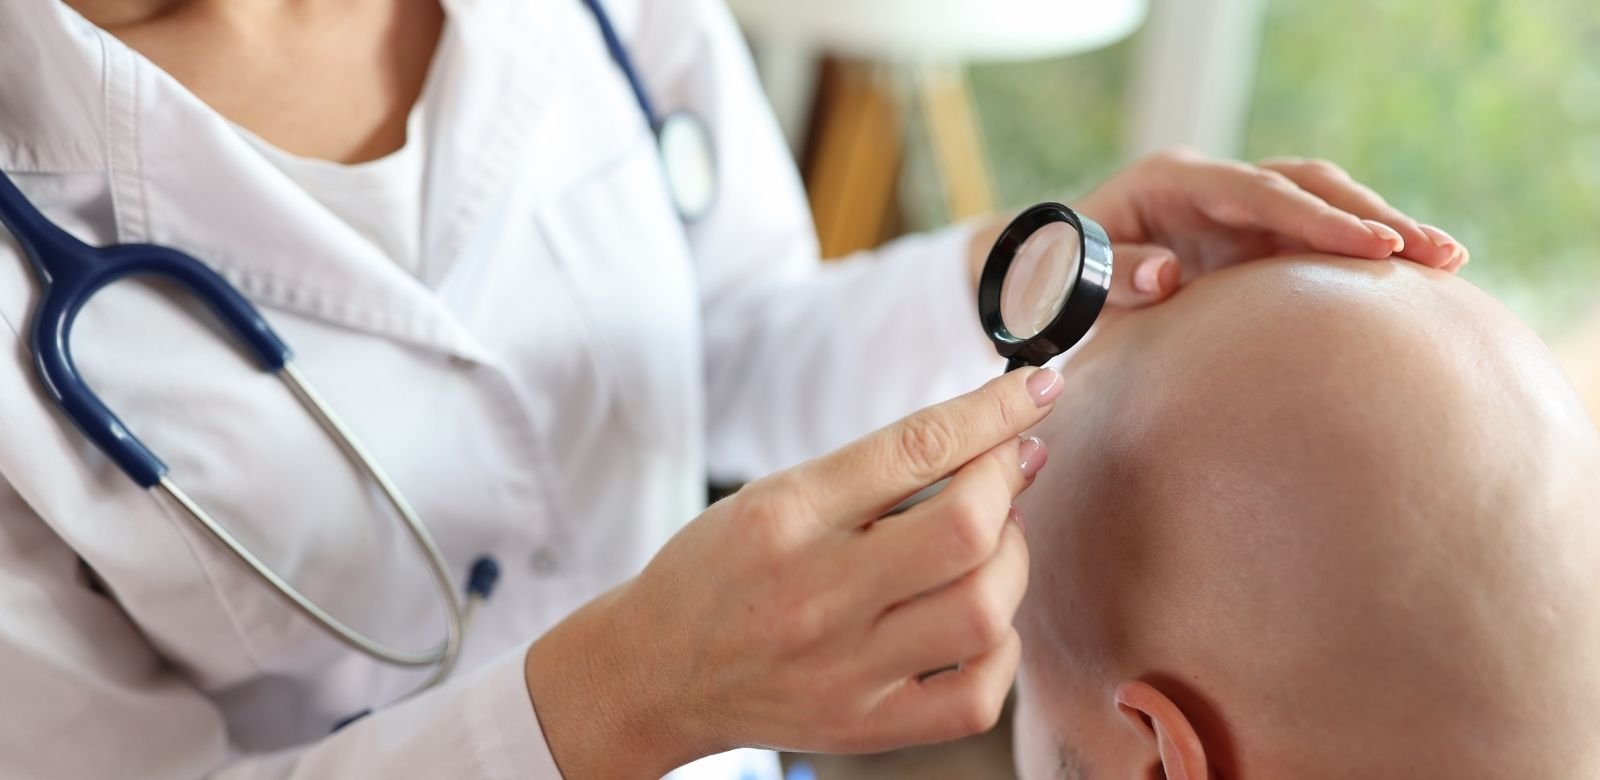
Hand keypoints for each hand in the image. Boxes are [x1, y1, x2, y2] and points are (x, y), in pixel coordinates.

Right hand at [526, 367, 1062, 777]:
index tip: (1037, 388)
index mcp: (785, 517)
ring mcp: (844, 671)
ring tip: (990, 544)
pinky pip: (977, 695)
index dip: (994, 412)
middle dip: (1008, 484)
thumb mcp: (775, 495)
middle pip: (966, 531)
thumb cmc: (718, 571)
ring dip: (1011, 562)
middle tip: (1006, 471)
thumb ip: (876, 471)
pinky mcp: (864, 726)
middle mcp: (816, 595)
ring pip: (983, 610)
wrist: (655, 672)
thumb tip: (997, 444)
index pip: (915, 449)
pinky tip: (979, 620)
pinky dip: (1000, 647)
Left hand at [1078, 148, 1468, 305]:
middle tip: (1438, 253)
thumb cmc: (1051, 277)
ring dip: (1381, 229)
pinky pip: (1311, 239)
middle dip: (1372, 215)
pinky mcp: (1247, 238)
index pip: (1257, 193)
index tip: (1372, 246)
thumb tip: (1168, 276)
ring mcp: (1234, 209)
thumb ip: (1111, 275)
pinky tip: (1412, 279)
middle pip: (1305, 185)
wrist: (1044, 273)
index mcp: (1170, 183)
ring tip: (1447, 262)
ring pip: (1321, 203)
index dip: (1316, 218)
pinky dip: (1357, 254)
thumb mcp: (1066, 278)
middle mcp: (1212, 185)